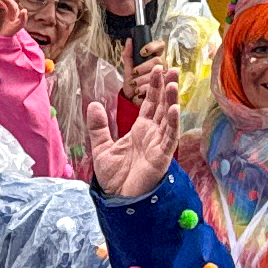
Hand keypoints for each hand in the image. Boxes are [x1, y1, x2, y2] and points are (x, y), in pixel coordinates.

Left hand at [86, 59, 178, 200]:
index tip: (158, 69)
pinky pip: (169, 138)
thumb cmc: (115, 177)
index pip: (150, 104)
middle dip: (166, 88)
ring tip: (173, 83)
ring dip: (171, 101)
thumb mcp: (101, 147)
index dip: (154, 87)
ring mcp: (159, 144)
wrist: (119, 200)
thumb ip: (98, 127)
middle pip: (162, 106)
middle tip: (171, 68)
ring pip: (168, 119)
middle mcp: (152, 134)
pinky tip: (173, 109)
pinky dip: (172, 124)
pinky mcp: (161, 157)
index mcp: (140, 130)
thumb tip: (94, 104)